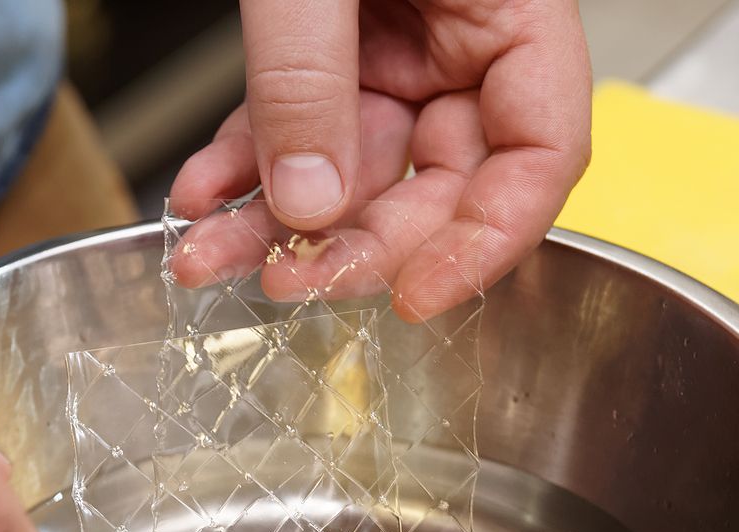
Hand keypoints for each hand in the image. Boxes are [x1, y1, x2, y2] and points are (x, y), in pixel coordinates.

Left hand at [170, 0, 590, 318]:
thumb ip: (310, 73)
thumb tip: (305, 203)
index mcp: (508, 8)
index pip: (540, 153)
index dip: (490, 239)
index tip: (420, 295)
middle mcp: (458, 41)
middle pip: (435, 183)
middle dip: (354, 243)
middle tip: (285, 282)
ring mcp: (390, 48)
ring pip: (349, 171)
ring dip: (274, 223)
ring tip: (208, 256)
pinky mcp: (325, 48)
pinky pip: (291, 129)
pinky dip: (241, 168)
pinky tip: (198, 196)